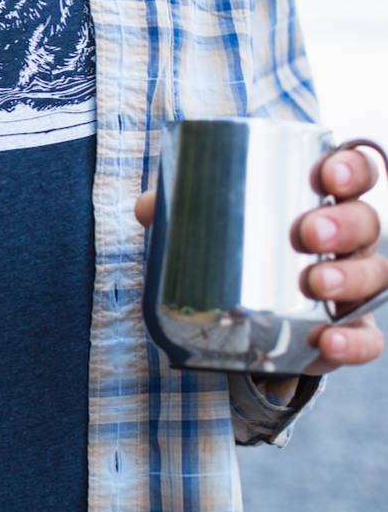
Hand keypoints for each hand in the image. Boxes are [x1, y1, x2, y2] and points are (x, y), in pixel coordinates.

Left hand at [134, 148, 387, 375]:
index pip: (354, 173)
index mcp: (321, 198)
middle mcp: (349, 239)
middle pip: (366, 222)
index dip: (351, 169)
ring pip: (373, 276)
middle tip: (308, 232)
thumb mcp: (210, 222)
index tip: (327, 176)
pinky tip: (328, 341)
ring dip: (349, 277)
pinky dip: (351, 342)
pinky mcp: (349, 332)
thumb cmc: (239, 245)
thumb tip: (147, 207)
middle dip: (344, 223)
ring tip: (316, 283)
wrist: (249, 313)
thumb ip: (178, 210)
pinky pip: (365, 340)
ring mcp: (354, 285)